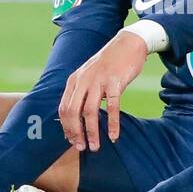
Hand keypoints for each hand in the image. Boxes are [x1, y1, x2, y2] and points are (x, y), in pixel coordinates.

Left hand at [58, 29, 147, 151]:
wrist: (128, 44)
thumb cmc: (110, 63)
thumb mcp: (90, 75)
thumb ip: (83, 92)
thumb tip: (80, 117)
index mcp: (74, 80)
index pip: (63, 108)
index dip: (66, 127)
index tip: (72, 141)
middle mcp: (83, 81)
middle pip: (72, 112)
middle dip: (75, 133)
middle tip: (82, 147)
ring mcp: (98, 81)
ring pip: (90, 112)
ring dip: (91, 132)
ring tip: (95, 146)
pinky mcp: (114, 82)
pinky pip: (112, 107)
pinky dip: (112, 124)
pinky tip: (113, 136)